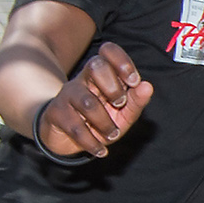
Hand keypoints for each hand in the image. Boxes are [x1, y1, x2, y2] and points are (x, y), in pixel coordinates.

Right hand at [37, 41, 151, 158]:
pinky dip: (91, 142)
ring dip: (105, 123)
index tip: (134, 81)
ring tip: (112, 135)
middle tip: (119, 104)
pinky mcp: (56, 113)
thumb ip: (136, 101)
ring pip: (87, 101)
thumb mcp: (122, 113)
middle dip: (113, 87)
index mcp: (101, 74)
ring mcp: (68, 95)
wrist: (66, 138)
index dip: (122, 61)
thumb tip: (147, 86)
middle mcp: (83, 79)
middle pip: (96, 66)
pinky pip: (75, 126)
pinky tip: (100, 151)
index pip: (108, 51)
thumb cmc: (99, 120)